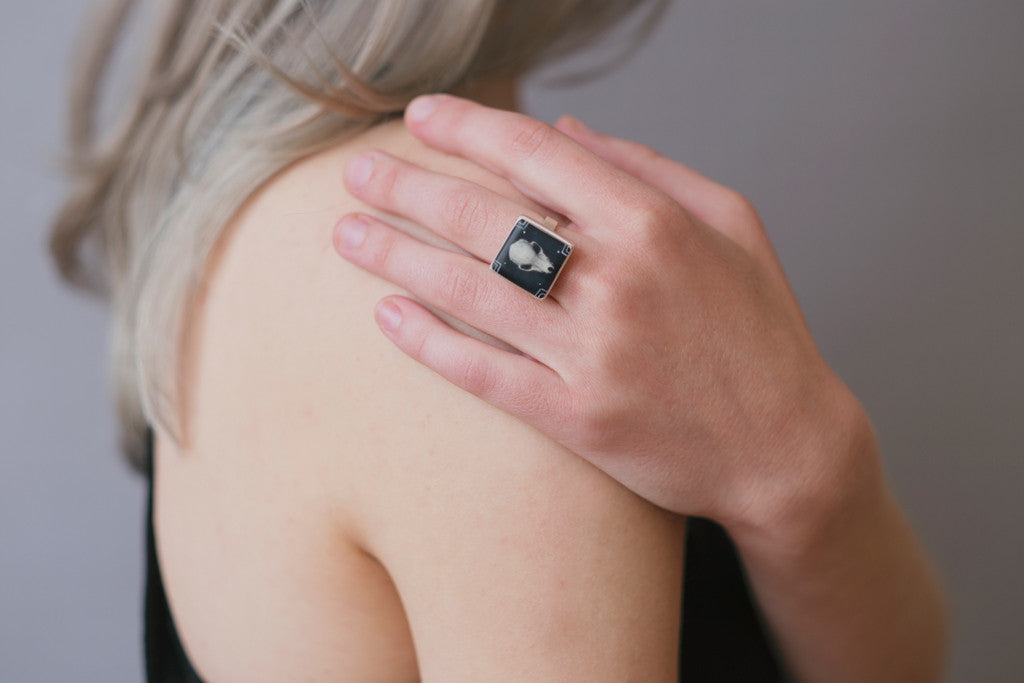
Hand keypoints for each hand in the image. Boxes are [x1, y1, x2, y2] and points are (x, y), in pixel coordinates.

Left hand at [333, 94, 875, 531]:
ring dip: (396, 257)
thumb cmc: (761, 328)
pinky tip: (386, 317)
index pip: (532, 154)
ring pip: (468, 291)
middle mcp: (615, 280)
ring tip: (346, 236)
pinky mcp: (574, 416)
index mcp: (652, 222)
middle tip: (358, 175)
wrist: (786, 447)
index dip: (465, 128)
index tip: (418, 119)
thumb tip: (565, 133)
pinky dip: (428, 341)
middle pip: (483, 218)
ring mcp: (591, 352)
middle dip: (407, 188)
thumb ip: (647, 168)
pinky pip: (482, 371)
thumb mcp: (730, 223)